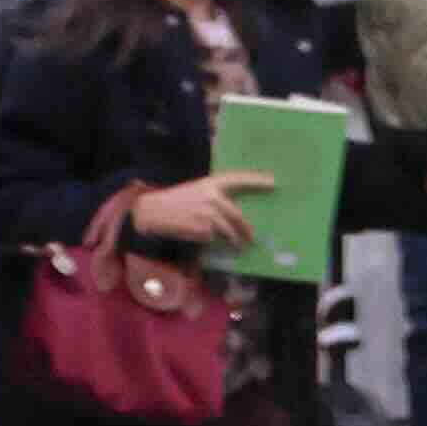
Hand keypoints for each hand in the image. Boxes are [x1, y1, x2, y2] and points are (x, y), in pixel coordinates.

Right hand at [130, 174, 248, 251]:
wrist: (153, 211)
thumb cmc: (176, 201)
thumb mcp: (196, 191)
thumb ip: (215, 196)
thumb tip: (235, 210)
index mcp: (211, 184)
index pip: (238, 179)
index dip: (256, 180)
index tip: (273, 182)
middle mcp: (213, 197)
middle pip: (238, 216)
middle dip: (246, 230)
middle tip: (252, 238)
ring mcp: (210, 214)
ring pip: (229, 231)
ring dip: (235, 241)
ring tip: (238, 246)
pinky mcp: (205, 229)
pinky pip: (215, 238)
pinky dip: (214, 241)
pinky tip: (204, 239)